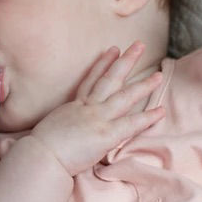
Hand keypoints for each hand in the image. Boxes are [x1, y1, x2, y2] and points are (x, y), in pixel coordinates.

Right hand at [30, 42, 165, 174]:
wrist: (40, 156)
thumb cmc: (40, 149)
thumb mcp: (51, 128)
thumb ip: (64, 125)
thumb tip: (65, 129)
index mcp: (73, 107)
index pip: (91, 80)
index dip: (102, 64)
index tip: (112, 50)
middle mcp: (87, 108)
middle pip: (109, 80)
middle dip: (125, 61)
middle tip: (138, 45)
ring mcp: (97, 119)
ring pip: (124, 97)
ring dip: (143, 86)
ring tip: (159, 76)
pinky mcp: (105, 135)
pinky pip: (131, 124)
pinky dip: (147, 118)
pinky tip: (161, 111)